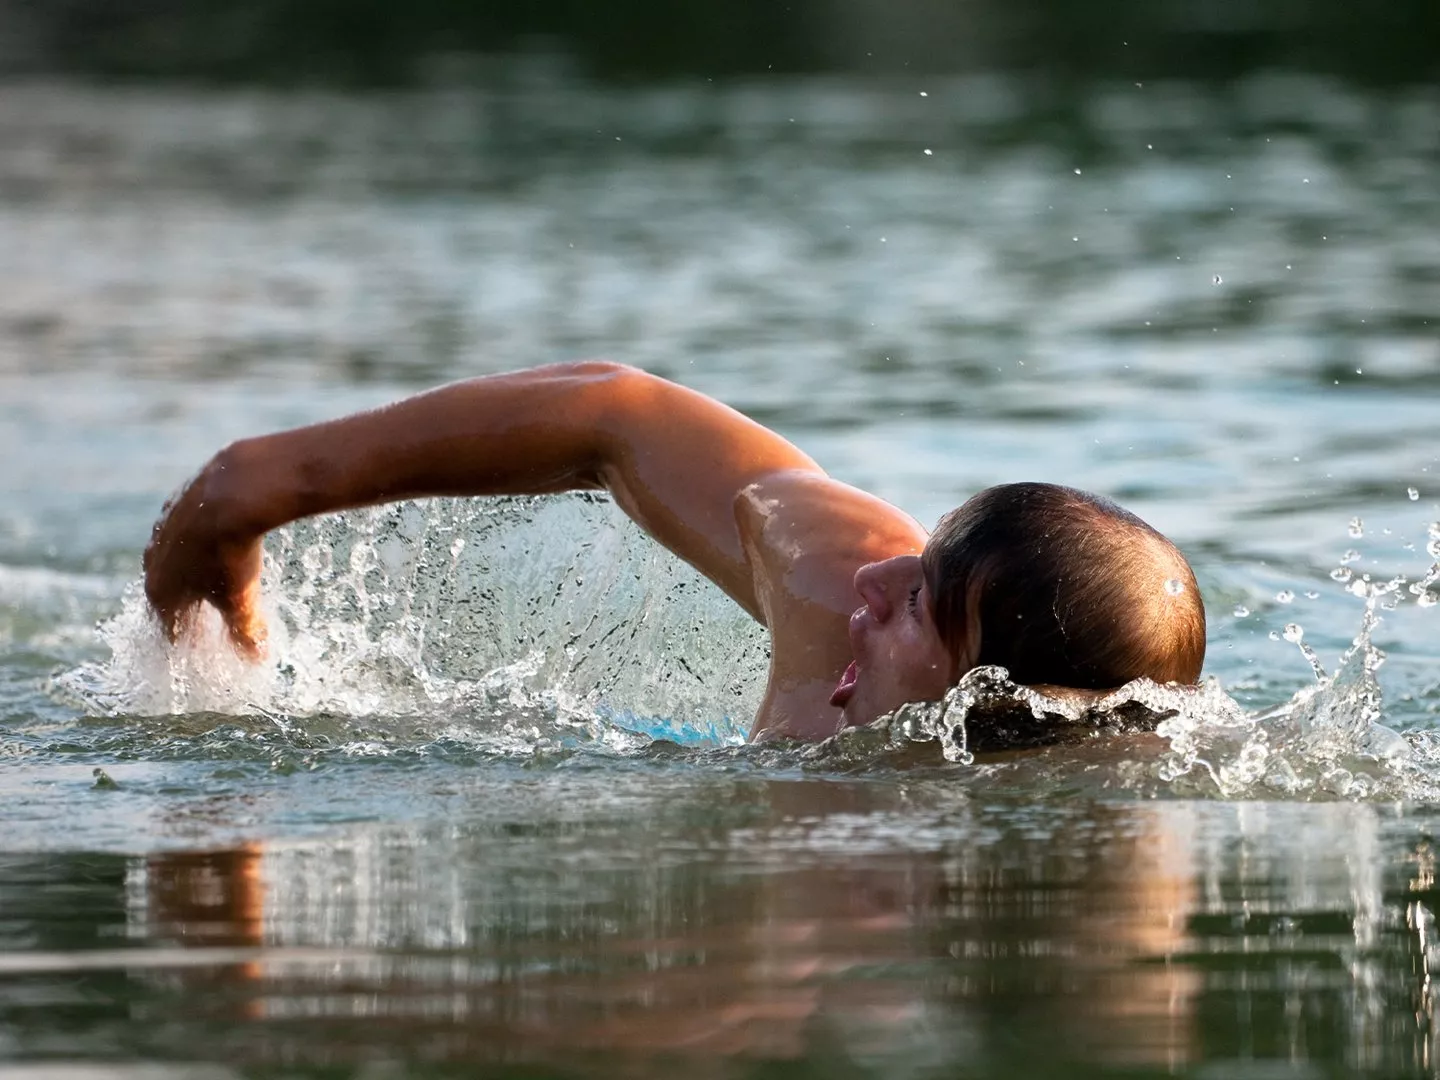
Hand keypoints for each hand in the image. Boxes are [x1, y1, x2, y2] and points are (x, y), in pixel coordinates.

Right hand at [143, 455, 267, 657]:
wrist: (230, 493)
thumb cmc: (232, 554)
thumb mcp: (241, 600)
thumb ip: (246, 632)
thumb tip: (258, 658)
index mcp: (159, 591)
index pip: (168, 628)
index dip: (187, 642)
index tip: (202, 650)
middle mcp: (152, 561)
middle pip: (168, 594)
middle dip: (188, 609)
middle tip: (207, 619)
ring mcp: (161, 530)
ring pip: (174, 559)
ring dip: (191, 573)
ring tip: (212, 580)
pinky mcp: (177, 503)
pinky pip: (186, 529)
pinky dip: (199, 540)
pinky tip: (217, 539)